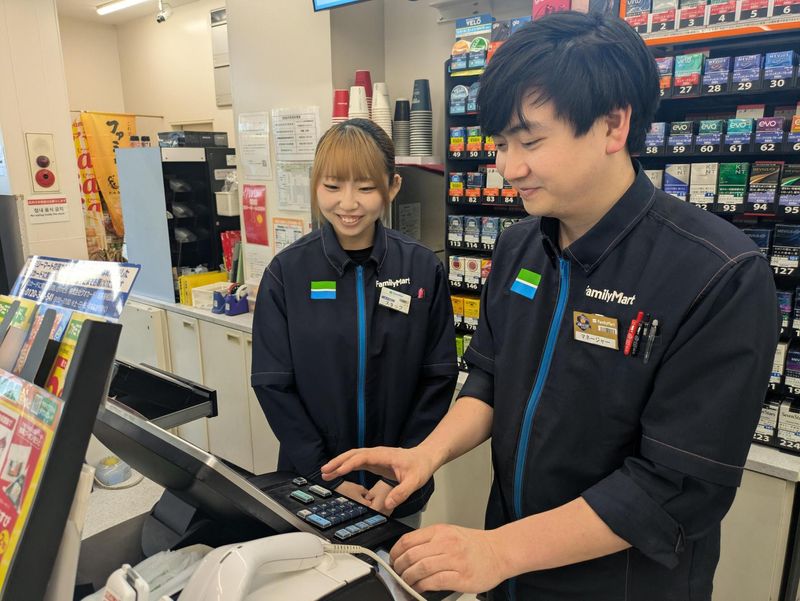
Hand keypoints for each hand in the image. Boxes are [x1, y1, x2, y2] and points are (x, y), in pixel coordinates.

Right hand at [322, 446, 435, 510]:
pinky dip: (346, 465)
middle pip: (353, 454)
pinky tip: (339, 471)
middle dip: (338, 461)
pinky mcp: (375, 461)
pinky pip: (357, 461)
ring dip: (339, 463)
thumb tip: (388, 504)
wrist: (425, 457)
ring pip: (353, 456)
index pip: (363, 457)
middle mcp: (377, 454)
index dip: (350, 464)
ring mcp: (375, 456)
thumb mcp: (415, 482)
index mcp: (385, 456)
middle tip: (324, 471)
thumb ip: (402, 493)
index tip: (339, 471)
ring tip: (325, 472)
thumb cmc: (420, 466)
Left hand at [390, 524, 508, 593]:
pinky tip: (420, 589)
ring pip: (421, 569)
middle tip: (397, 574)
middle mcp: (446, 543)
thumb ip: (430, 541)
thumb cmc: (475, 545)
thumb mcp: (450, 533)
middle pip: (411, 555)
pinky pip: (434, 582)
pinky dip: (422, 587)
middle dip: (399, 568)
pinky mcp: (461, 577)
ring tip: (407, 583)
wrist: (500, 551)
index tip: (393, 560)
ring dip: (409, 579)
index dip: (395, 552)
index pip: (408, 540)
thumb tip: (408, 554)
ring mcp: (454, 560)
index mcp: (440, 532)